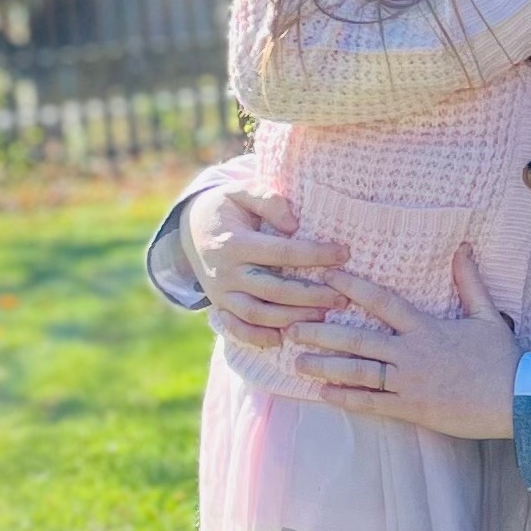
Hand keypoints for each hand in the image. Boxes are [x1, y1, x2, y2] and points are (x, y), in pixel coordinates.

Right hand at [185, 186, 344, 349]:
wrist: (188, 229)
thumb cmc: (225, 207)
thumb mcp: (240, 191)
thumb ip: (267, 200)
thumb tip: (293, 224)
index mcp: (233, 243)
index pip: (280, 252)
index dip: (314, 254)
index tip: (343, 254)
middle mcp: (225, 272)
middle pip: (273, 290)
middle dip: (311, 295)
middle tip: (342, 297)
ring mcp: (220, 293)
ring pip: (258, 314)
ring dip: (292, 318)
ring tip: (324, 316)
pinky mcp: (220, 306)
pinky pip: (237, 329)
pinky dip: (258, 338)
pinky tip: (284, 339)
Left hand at [289, 251, 519, 439]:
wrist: (519, 400)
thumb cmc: (504, 359)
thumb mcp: (487, 315)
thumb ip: (469, 282)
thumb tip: (463, 248)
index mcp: (426, 328)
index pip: (382, 302)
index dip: (352, 287)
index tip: (327, 276)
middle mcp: (411, 354)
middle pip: (357, 339)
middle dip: (322, 332)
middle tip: (291, 326)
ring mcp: (410, 383)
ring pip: (358, 372)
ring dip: (325, 366)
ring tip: (297, 361)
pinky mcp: (413, 409)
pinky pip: (373, 403)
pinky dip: (347, 399)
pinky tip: (323, 394)